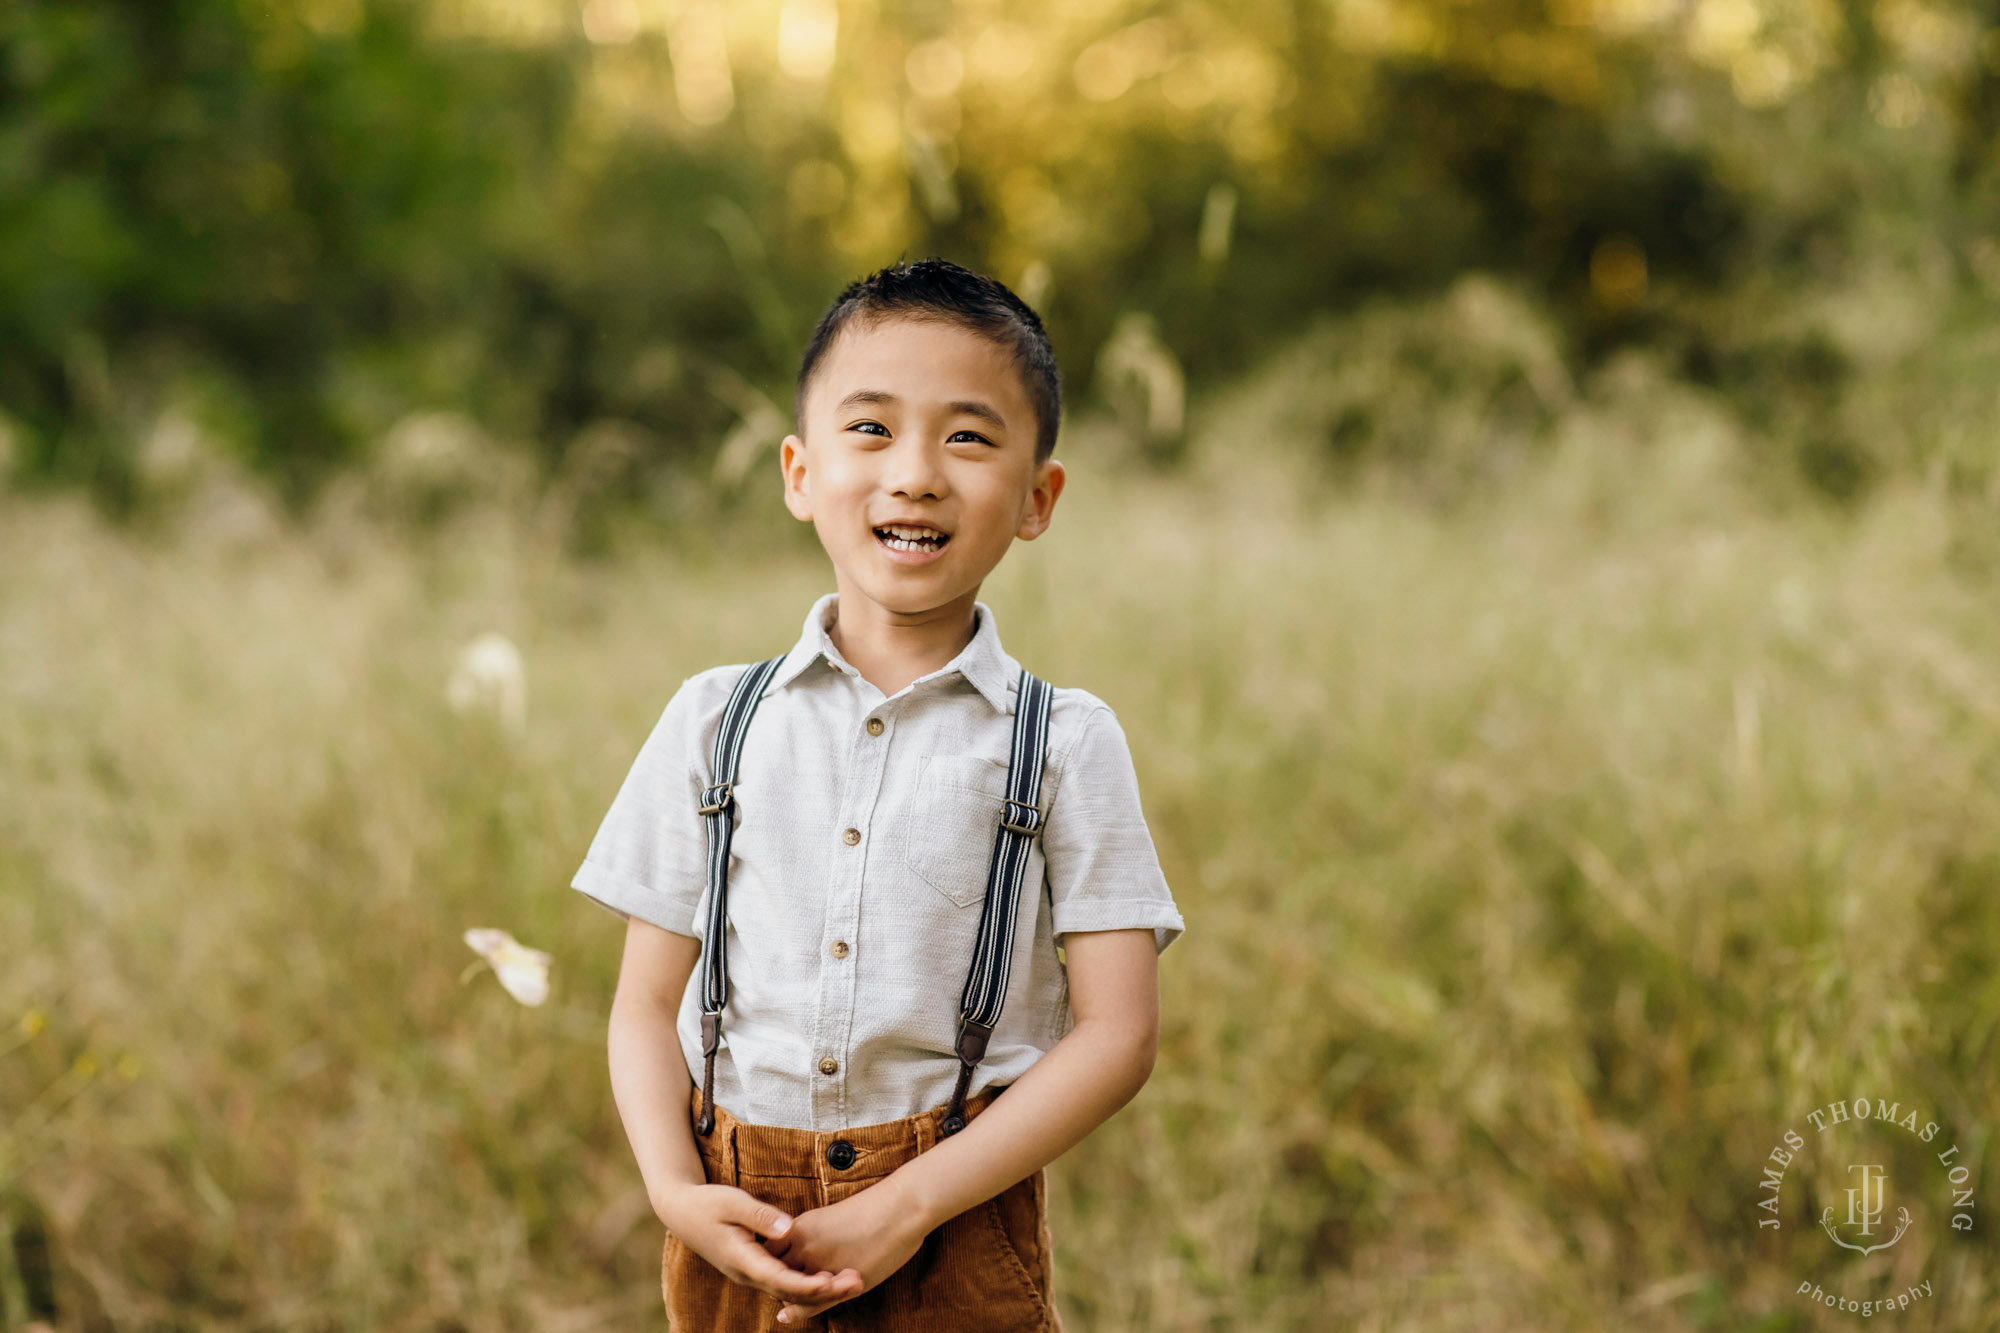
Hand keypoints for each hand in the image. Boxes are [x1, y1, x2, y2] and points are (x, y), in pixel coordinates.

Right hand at [656, 1183, 866, 1306]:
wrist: (682, 1212)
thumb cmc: (707, 1203)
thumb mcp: (732, 1202)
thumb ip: (761, 1216)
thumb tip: (789, 1229)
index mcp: (742, 1260)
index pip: (780, 1279)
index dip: (808, 1284)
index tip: (832, 1281)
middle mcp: (748, 1274)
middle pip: (791, 1291)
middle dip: (825, 1291)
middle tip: (857, 1282)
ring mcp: (751, 1274)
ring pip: (789, 1291)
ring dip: (821, 1289)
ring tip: (853, 1280)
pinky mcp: (756, 1268)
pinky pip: (784, 1282)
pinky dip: (807, 1284)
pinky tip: (831, 1278)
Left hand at [758, 1177, 934, 1323]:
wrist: (901, 1207)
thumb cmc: (875, 1208)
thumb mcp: (833, 1216)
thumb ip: (814, 1234)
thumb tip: (805, 1243)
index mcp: (802, 1226)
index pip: (770, 1252)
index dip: (766, 1263)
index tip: (768, 1269)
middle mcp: (805, 1246)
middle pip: (774, 1273)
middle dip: (771, 1283)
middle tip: (770, 1289)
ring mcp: (822, 1265)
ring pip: (791, 1290)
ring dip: (786, 1297)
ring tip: (782, 1300)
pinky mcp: (840, 1282)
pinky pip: (812, 1302)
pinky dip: (799, 1310)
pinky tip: (788, 1314)